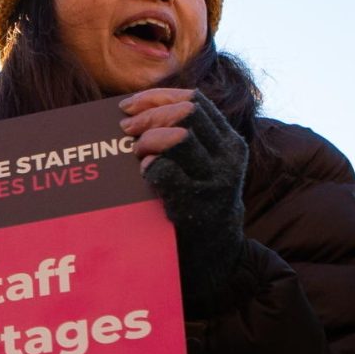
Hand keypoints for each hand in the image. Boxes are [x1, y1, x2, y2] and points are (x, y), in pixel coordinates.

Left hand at [130, 93, 246, 314]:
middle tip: (125, 131)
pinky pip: (164, 171)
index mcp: (229, 142)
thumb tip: (137, 110)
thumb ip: (185, 137)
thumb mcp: (205, 165)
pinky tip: (144, 174)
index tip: (129, 106)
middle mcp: (227, 158)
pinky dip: (149, 167)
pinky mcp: (196, 206)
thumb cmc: (198, 202)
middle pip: (187, 113)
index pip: (195, 101)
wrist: (215, 256)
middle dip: (149, 116)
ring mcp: (214, 183)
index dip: (157, 97)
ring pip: (179, 137)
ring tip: (135, 153)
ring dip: (149, 139)